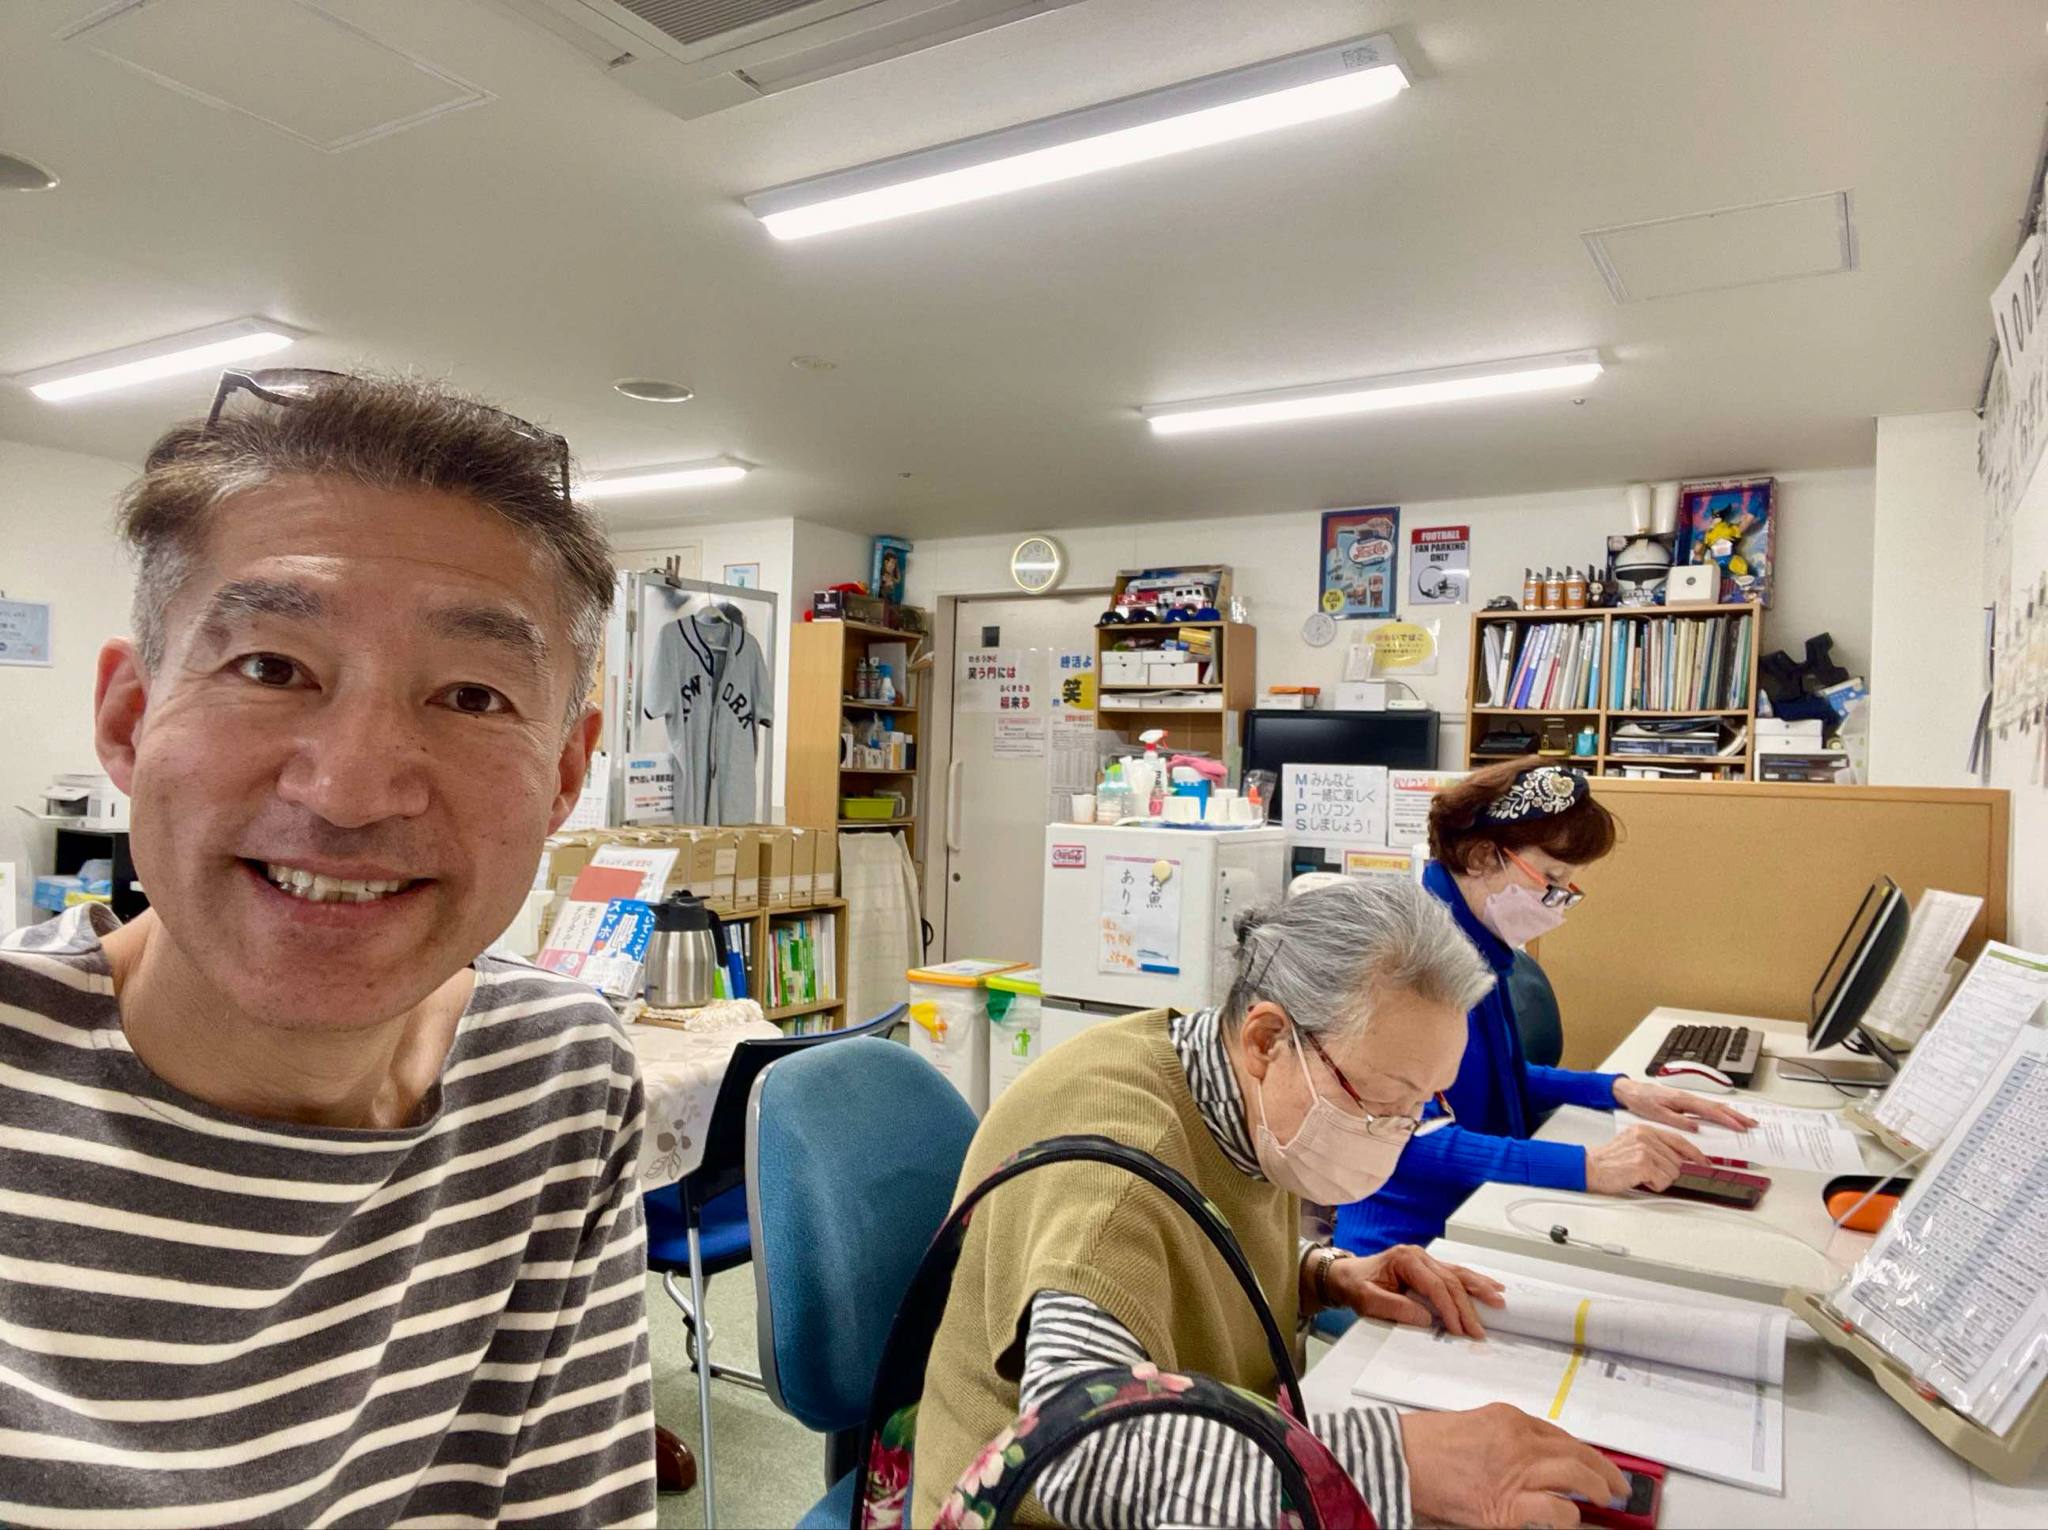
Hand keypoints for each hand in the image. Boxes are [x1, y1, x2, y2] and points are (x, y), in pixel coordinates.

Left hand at [1329, 1244, 1504, 1337]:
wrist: (1345, 1276)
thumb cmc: (1355, 1286)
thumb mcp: (1368, 1300)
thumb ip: (1395, 1308)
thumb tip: (1426, 1317)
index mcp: (1405, 1259)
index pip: (1435, 1285)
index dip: (1449, 1308)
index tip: (1459, 1329)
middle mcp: (1419, 1256)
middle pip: (1451, 1280)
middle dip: (1468, 1306)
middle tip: (1480, 1330)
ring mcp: (1425, 1260)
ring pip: (1458, 1274)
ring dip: (1479, 1288)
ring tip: (1499, 1299)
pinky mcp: (1428, 1268)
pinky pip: (1455, 1274)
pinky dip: (1473, 1282)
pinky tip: (1491, 1286)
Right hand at [1401, 1402, 1628, 1528]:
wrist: (1400, 1460)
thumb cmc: (1428, 1444)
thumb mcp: (1474, 1427)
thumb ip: (1506, 1438)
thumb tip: (1535, 1457)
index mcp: (1510, 1419)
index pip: (1560, 1435)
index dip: (1584, 1452)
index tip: (1596, 1462)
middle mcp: (1519, 1442)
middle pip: (1577, 1454)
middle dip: (1605, 1471)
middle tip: (1618, 1484)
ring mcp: (1516, 1473)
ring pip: (1576, 1478)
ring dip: (1597, 1489)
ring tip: (1606, 1500)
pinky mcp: (1508, 1507)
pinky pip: (1555, 1511)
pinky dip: (1568, 1516)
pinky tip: (1570, 1519)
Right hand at [1584, 1123, 1709, 1193]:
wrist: (1590, 1167)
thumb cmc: (1609, 1160)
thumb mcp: (1632, 1143)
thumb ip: (1655, 1146)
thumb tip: (1677, 1158)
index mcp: (1646, 1129)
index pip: (1679, 1140)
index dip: (1694, 1153)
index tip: (1703, 1161)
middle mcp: (1647, 1136)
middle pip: (1677, 1161)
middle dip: (1667, 1172)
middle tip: (1649, 1173)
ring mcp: (1645, 1149)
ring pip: (1673, 1173)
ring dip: (1660, 1180)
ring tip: (1641, 1175)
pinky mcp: (1643, 1164)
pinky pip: (1663, 1181)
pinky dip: (1654, 1185)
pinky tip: (1639, 1179)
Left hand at [1613, 1076, 1757, 1131]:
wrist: (1630, 1090)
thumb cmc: (1642, 1101)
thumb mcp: (1657, 1114)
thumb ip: (1677, 1120)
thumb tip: (1696, 1127)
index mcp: (1684, 1100)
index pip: (1711, 1111)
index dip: (1728, 1120)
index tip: (1741, 1127)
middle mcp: (1688, 1097)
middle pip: (1717, 1107)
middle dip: (1736, 1116)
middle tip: (1752, 1124)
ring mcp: (1687, 1098)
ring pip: (1713, 1106)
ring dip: (1730, 1113)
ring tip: (1744, 1121)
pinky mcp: (1684, 1101)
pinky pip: (1706, 1107)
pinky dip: (1719, 1112)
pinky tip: (1724, 1116)